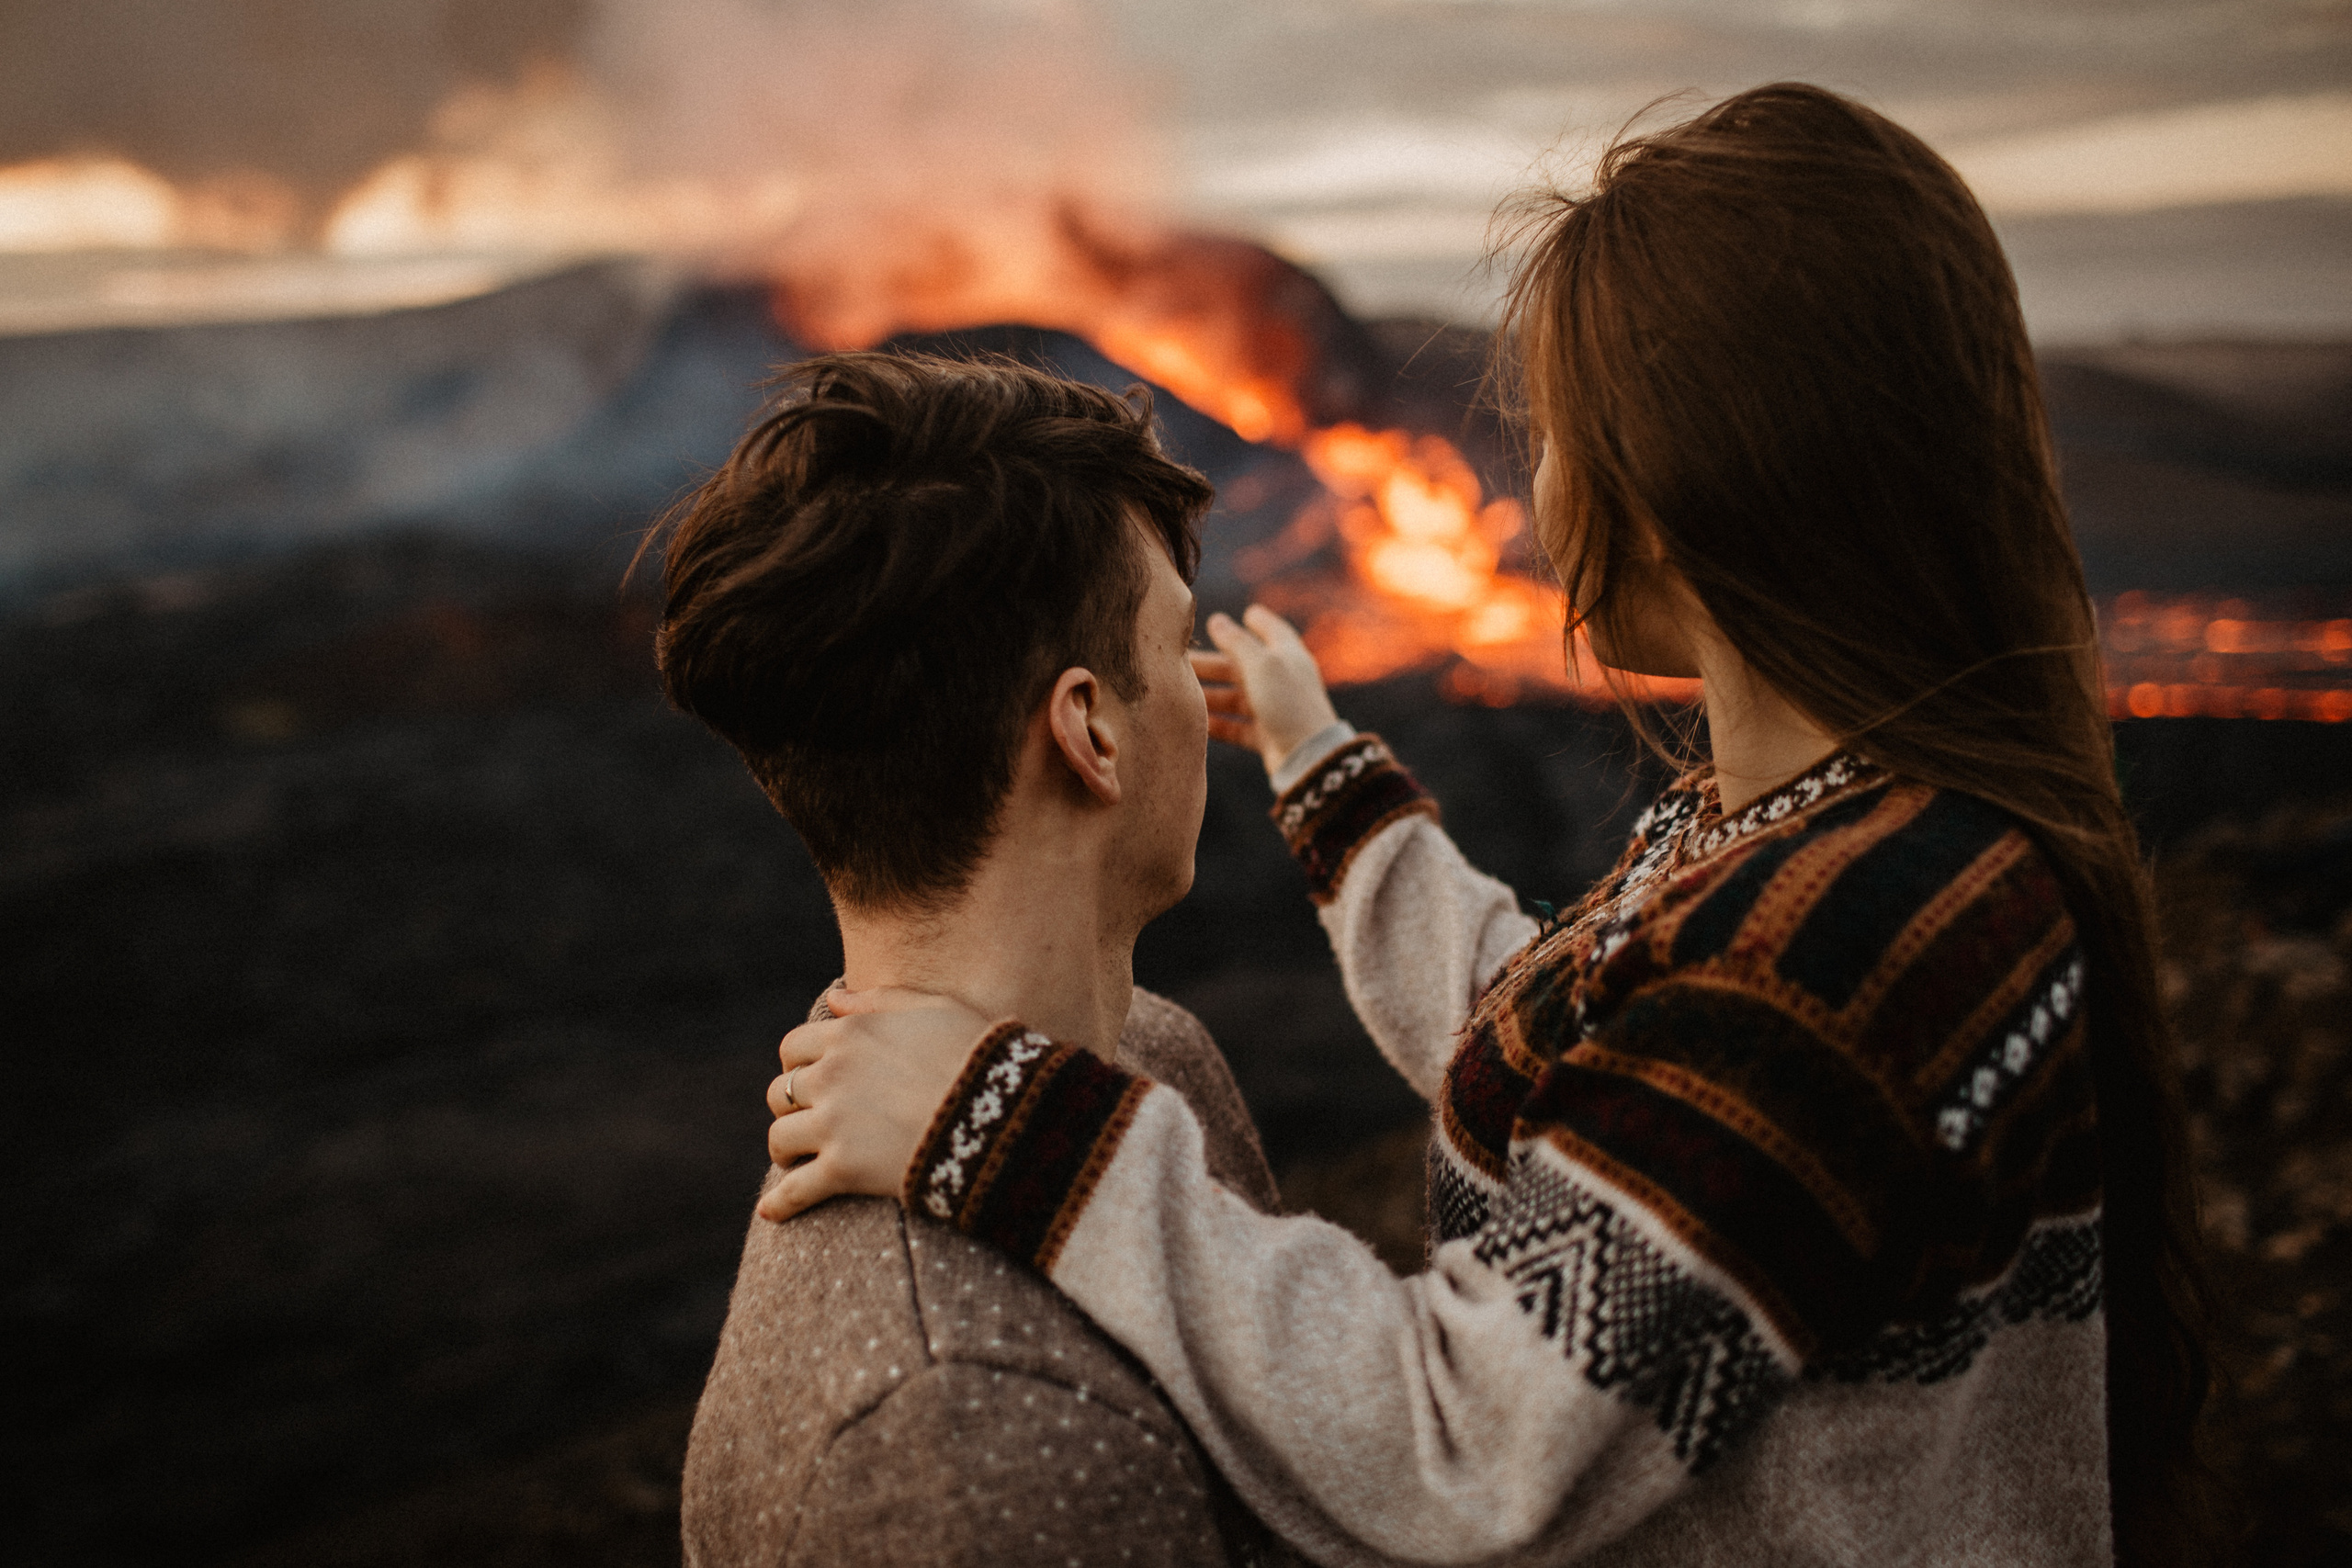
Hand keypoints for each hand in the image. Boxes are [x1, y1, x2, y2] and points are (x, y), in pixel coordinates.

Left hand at [757, 984, 995, 1222]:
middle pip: (780, 1092)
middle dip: (790, 1107)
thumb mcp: (935, 1009)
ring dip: (785, 1151)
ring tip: (797, 1161)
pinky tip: (773, 1212)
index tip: (811, 1080)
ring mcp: (834, 1123)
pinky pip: (794, 1190)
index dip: (799, 1065)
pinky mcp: (843, 1169)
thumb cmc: (978, 1055)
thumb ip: (880, 1000)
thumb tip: (834, 998)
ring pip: (779, 1138)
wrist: (1004, 1112)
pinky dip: (781, 1204)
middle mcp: (832, 1075)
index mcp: (850, 1034)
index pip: (794, 1046)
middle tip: (808, 1121)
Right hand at [1189, 605, 1339, 776]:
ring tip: (1181, 693)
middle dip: (1212, 663)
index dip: (1256, 621)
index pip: (1272, 629)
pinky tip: (1198, 722)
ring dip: (1210, 695)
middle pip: (1242, 666)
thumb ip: (1236, 642)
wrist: (1308, 756)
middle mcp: (1282, 679)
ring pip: (1236, 697)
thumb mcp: (1261, 665)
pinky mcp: (1267, 735)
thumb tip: (1216, 619)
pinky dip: (1219, 724)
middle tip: (1182, 661)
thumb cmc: (1288, 703)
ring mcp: (1275, 708)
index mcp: (1287, 655)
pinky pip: (1238, 726)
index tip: (1241, 614)